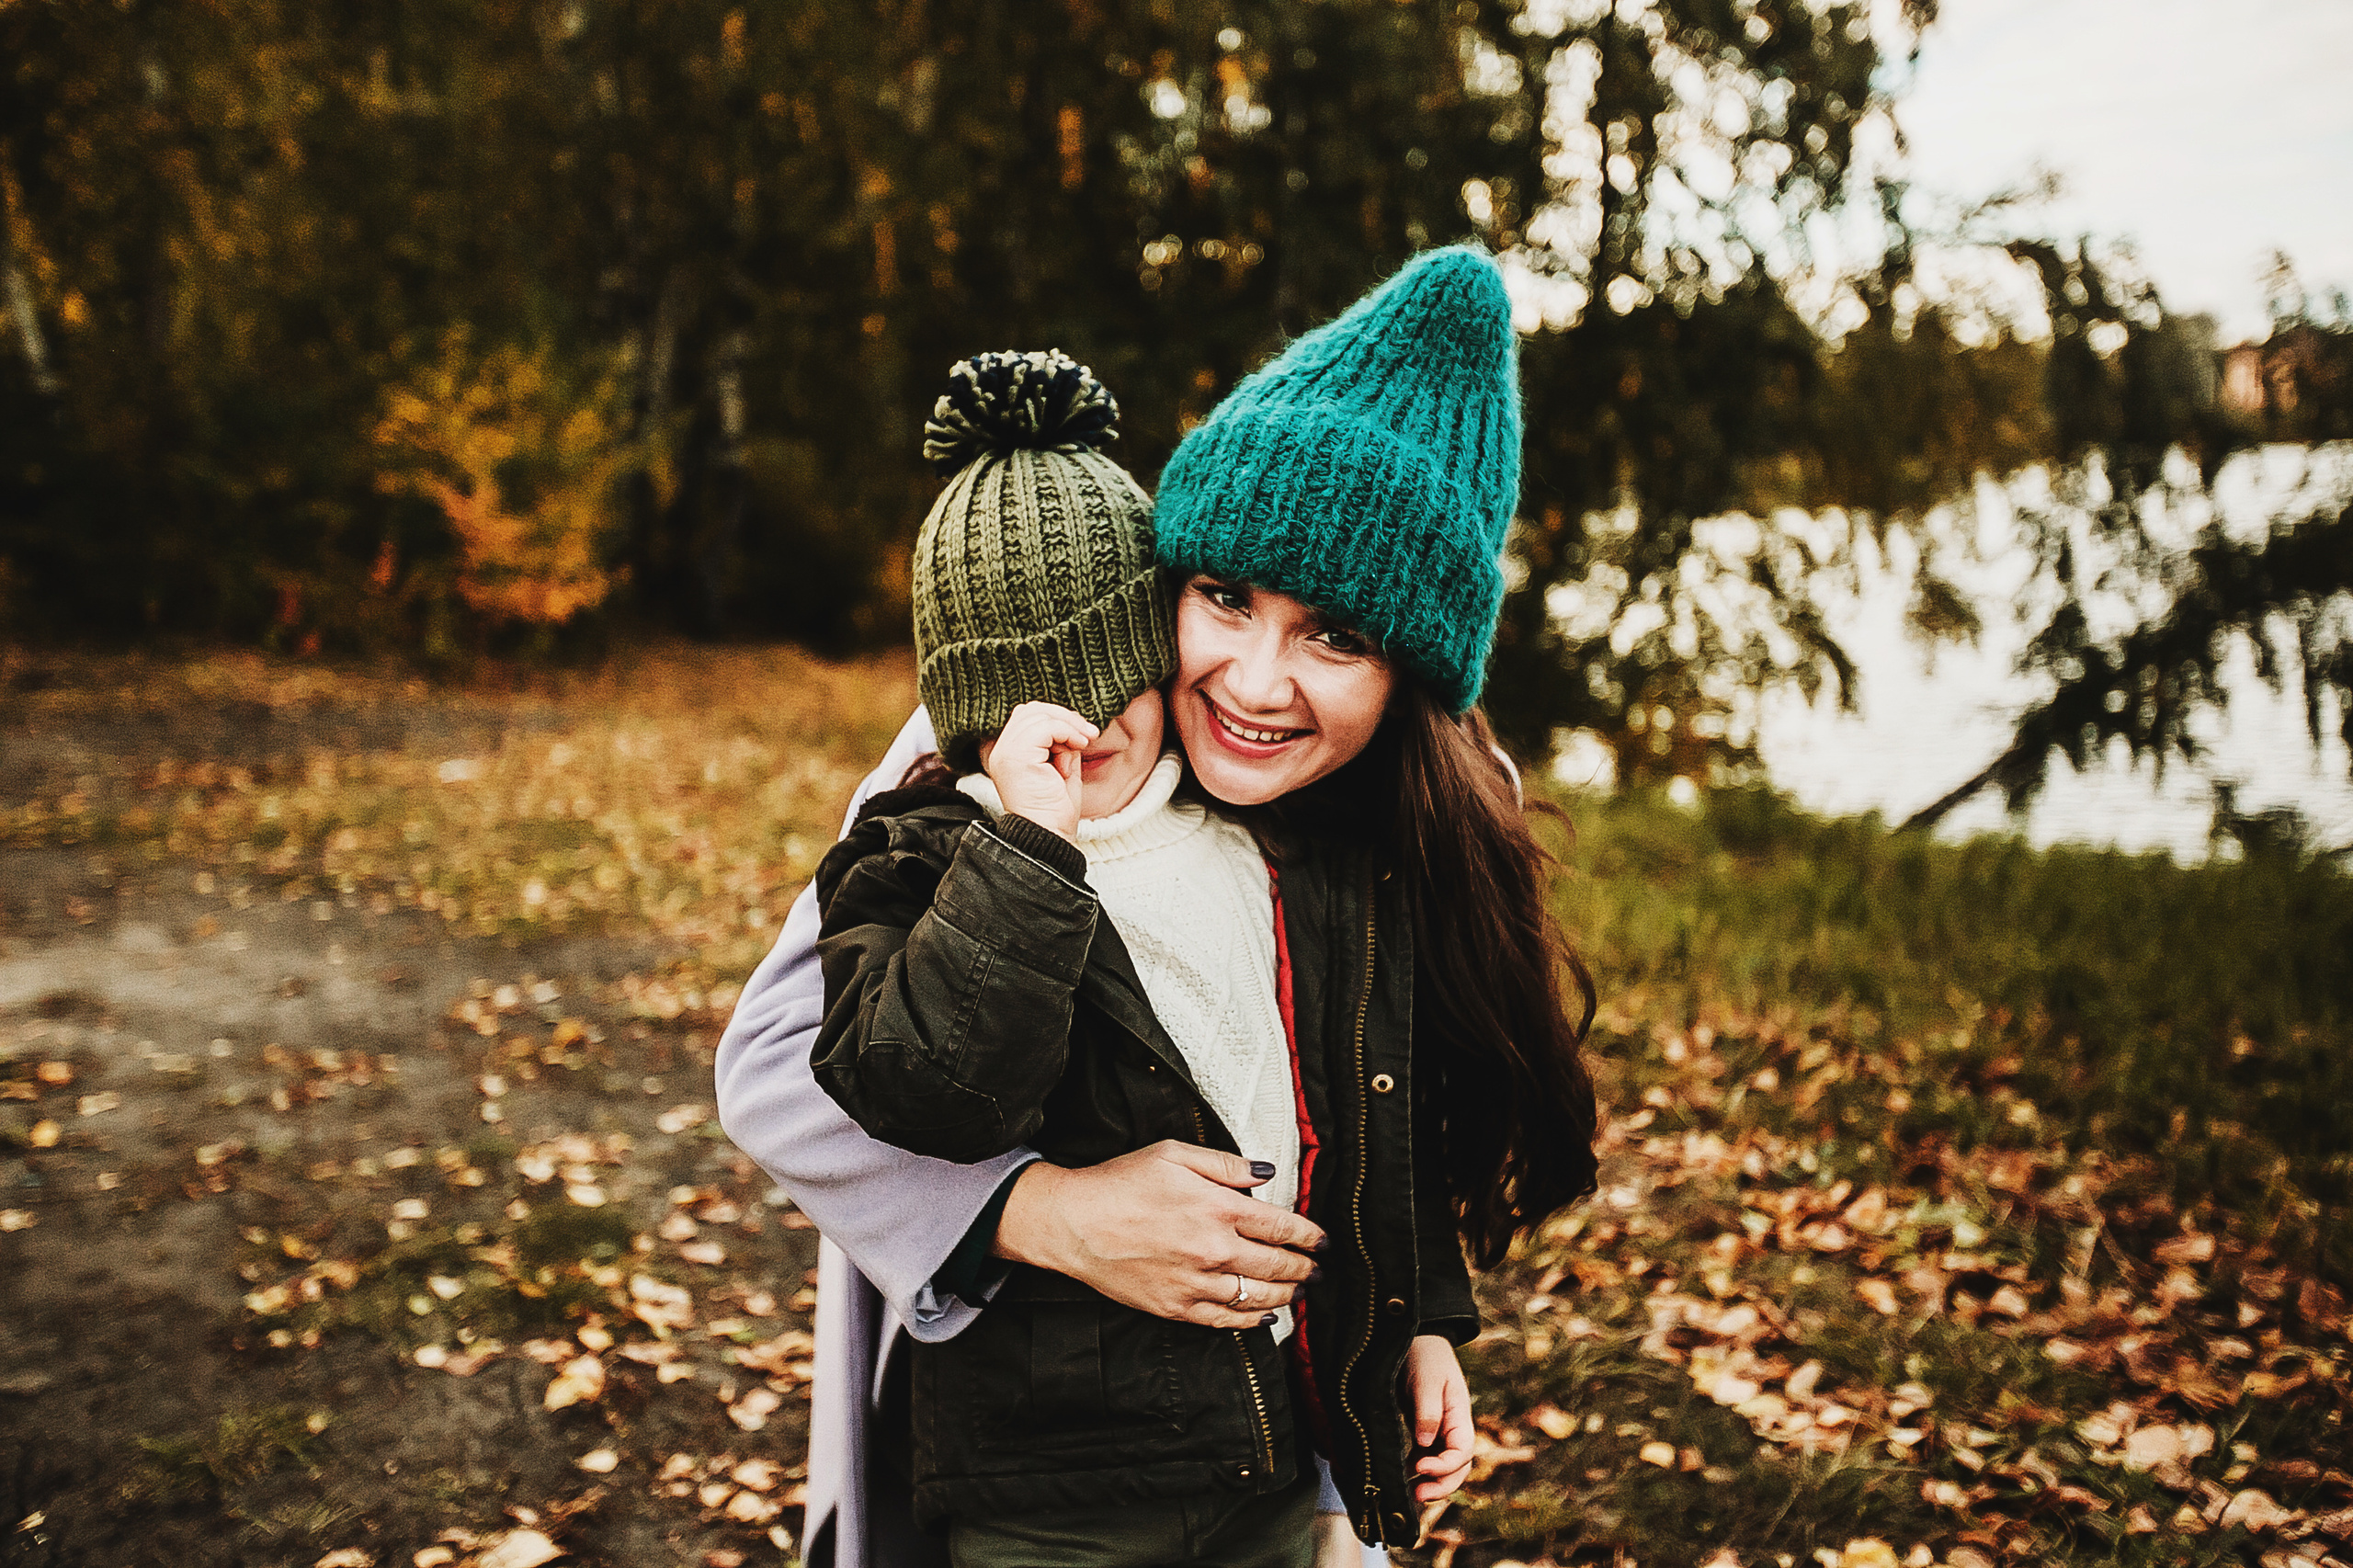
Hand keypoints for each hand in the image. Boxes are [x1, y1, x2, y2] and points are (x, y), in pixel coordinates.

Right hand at [979, 701, 1094, 839]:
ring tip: (1084, 743)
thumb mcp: (1062, 767)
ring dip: (1068, 724)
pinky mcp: (1015, 757)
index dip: (1058, 718)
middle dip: (1064, 716)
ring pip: (1037, 714)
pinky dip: (1065, 731)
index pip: (1028, 717)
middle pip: (1030, 710)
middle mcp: (1001, 751)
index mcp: (1009, 753)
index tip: (1084, 734)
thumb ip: (1061, 744)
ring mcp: (1005, 753)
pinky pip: (1043, 727)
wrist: (1049, 836)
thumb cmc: (1056, 810)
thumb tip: (1073, 723)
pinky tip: (1078, 746)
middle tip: (1090, 733)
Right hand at [993, 1141, 1326, 1328]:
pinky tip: (1264, 1315)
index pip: (1282, 1226)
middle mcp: (1213, 1249)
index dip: (1309, 1235)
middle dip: (1304, 1267)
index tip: (1321, 1240)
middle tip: (1316, 1267)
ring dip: (1287, 1294)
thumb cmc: (1118, 1185)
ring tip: (1299, 1290)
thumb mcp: (1174, 1154)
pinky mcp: (1176, 1307)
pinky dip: (1251, 1320)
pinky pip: (1225, 1320)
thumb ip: (1225, 1164)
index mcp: (1218, 1208)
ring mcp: (1196, 1283)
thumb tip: (1264, 1173)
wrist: (1073, 1223)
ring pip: (1258, 1296)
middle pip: (1278, 1264)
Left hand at [1406, 1335, 1473, 1502]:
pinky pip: (1425, 1458)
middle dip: (1441, 1485)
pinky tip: (1401, 1476)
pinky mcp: (1423, 1431)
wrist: (1416, 1339)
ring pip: (1442, 1467)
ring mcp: (1439, 1431)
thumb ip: (1428, 1411)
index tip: (1419, 1468)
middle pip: (1458, 1467)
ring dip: (1430, 1483)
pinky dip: (1416, 1471)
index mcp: (1459, 1414)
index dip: (1444, 1466)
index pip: (1462, 1451)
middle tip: (1418, 1495)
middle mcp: (1453, 1427)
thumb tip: (1425, 1444)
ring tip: (1408, 1494)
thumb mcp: (1426, 1378)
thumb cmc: (1425, 1355)